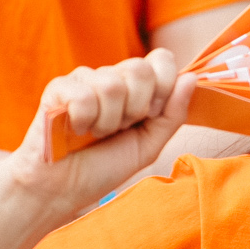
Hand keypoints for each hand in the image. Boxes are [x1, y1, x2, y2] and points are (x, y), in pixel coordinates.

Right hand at [0, 52, 193, 223]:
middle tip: (119, 128)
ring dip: (108, 121)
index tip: (150, 115)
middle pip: (139, 68)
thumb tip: (191, 77)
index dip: (163, 87)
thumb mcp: (148, 145)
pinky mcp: (57, 88)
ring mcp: (83, 80)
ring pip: (112, 84)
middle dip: (136, 108)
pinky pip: (83, 94)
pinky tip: (75, 129)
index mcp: (136, 87)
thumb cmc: (103, 166)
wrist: (61, 189)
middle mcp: (111, 77)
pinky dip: (83, 121)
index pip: (161, 60)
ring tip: (95, 133)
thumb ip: (173, 113)